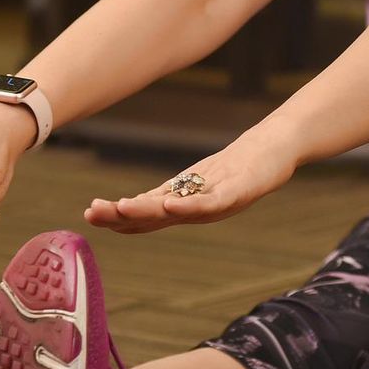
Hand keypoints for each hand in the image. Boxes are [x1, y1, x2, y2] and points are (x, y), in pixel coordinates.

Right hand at [84, 130, 297, 233]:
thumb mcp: (200, 178)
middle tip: (91, 214)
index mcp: (184, 203)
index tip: (90, 215)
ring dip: (146, 212)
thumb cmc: (239, 166)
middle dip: (121, 216)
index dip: (119, 217)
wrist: (277, 151)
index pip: (146, 213)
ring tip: (119, 209)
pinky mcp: (238, 193)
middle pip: (154, 214)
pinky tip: (168, 204)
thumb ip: (173, 192)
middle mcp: (196, 207)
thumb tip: (141, 201)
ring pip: (176, 210)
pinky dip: (188, 206)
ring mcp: (216, 201)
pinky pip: (209, 203)